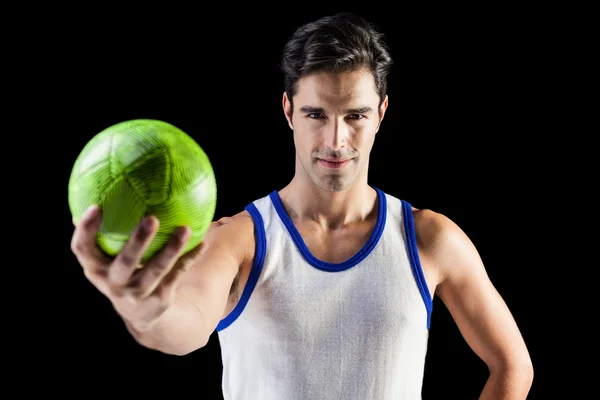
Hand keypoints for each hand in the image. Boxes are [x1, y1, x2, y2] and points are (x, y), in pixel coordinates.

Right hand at [71, 205, 201, 331]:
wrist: (142, 316)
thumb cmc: (124, 274)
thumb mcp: (108, 259)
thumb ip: (104, 233)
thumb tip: (99, 190)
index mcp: (95, 269)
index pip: (82, 249)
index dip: (86, 230)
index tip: (96, 206)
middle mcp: (113, 283)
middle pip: (126, 262)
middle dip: (138, 241)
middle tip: (151, 218)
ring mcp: (137, 294)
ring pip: (157, 270)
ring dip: (172, 249)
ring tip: (185, 229)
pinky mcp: (158, 300)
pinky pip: (177, 274)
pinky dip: (190, 257)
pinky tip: (201, 242)